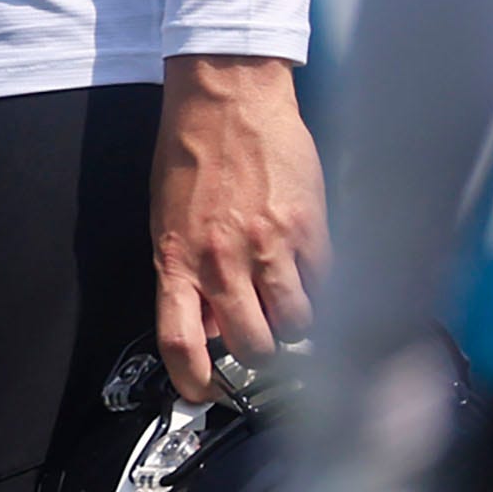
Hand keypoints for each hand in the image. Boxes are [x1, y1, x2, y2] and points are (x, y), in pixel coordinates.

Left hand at [150, 52, 324, 403]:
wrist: (225, 97)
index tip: (202, 394)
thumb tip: (204, 320)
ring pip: (295, 325)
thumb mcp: (168, 219)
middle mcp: (221, 260)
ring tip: (288, 303)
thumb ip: (185, 272)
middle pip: (251, 346)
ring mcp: (268, 247)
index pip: (178, 341)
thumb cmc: (192, 151)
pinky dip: (319, 289)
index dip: (192, 380)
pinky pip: (324, 285)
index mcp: (177, 258)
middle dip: (259, 353)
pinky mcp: (308, 230)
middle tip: (263, 338)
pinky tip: (309, 271)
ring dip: (294, 325)